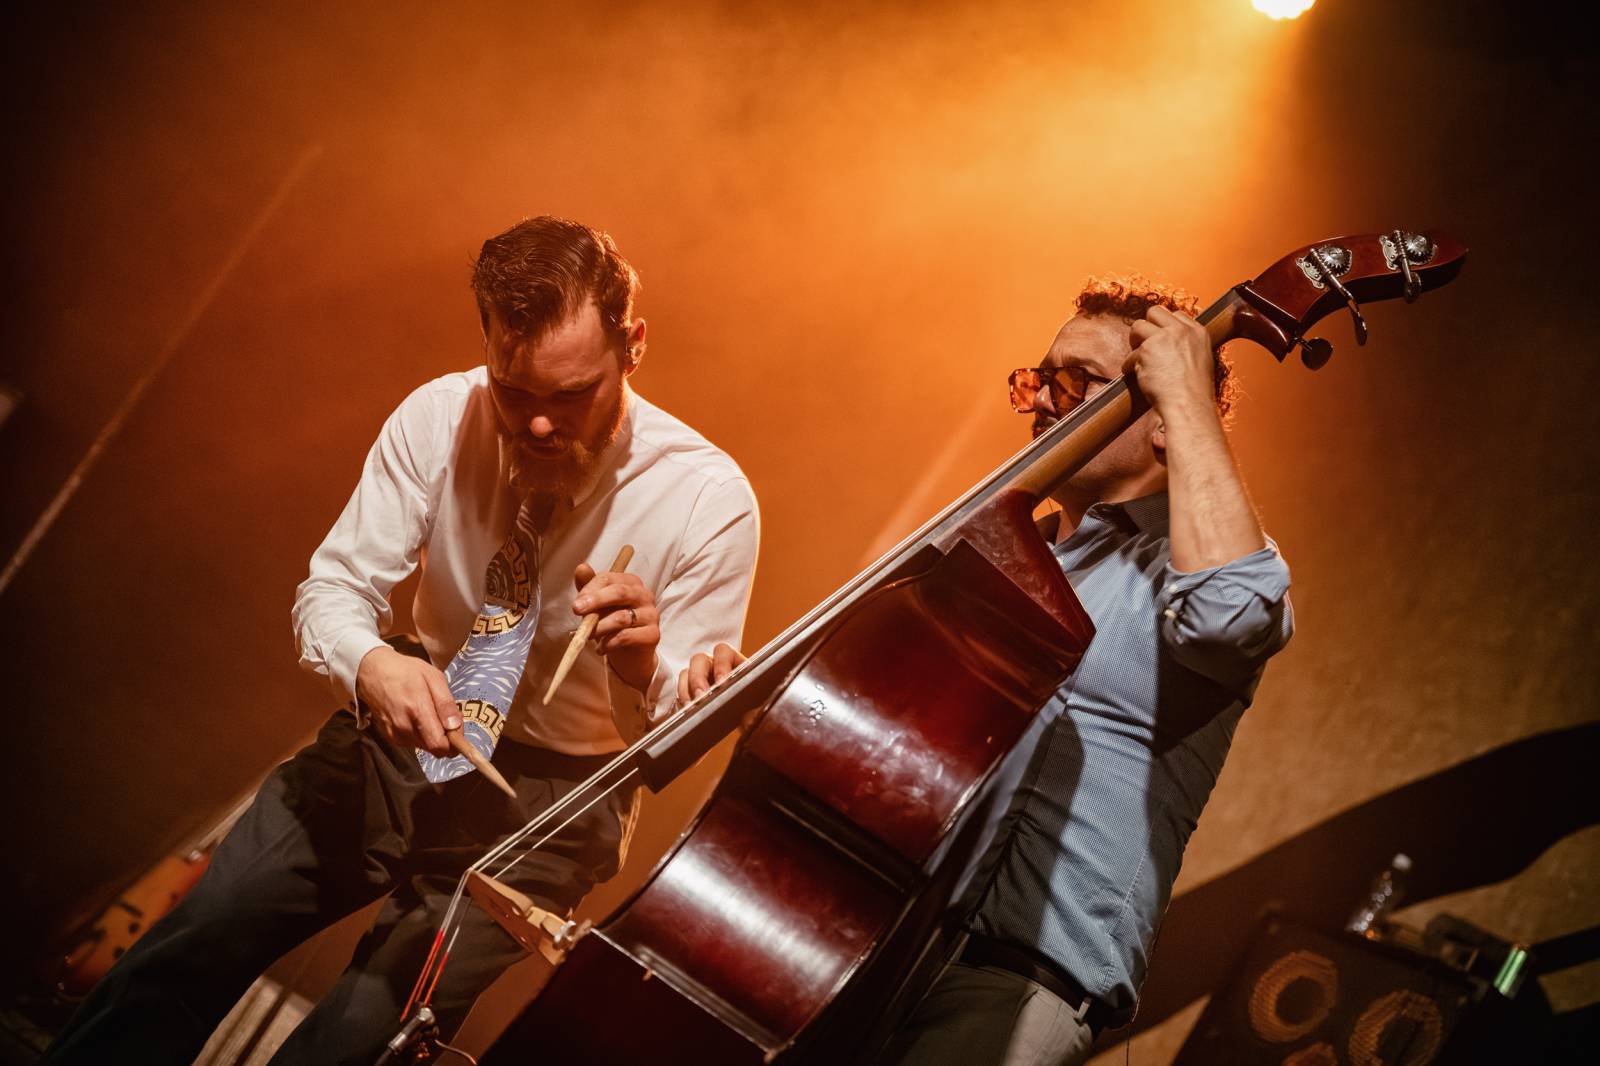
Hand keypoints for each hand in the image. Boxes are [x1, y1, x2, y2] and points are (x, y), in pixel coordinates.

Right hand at [355, 644, 458, 756]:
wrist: (372, 672)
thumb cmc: (404, 671)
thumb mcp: (433, 677)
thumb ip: (446, 703)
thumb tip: (455, 726)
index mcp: (417, 710)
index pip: (440, 745)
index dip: (455, 742)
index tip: (458, 729)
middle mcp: (404, 727)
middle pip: (435, 749)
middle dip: (446, 737)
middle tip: (445, 717)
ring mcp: (395, 734)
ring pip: (426, 746)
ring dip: (433, 734)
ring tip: (428, 712)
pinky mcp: (391, 737)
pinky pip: (414, 742)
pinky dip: (421, 733)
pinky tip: (417, 716)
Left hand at [573, 563, 659, 693]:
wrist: (630, 654)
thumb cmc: (612, 624)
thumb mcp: (598, 605)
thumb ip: (589, 587)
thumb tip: (581, 567)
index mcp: (631, 583)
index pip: (609, 579)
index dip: (590, 589)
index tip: (576, 604)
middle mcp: (645, 595)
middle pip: (619, 592)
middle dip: (595, 601)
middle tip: (577, 610)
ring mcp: (651, 615)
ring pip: (621, 617)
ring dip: (599, 627)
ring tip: (587, 636)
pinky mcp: (653, 635)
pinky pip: (626, 636)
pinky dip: (608, 643)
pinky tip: (600, 648)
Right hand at [677, 643, 762, 731]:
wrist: (747, 721)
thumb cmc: (756, 708)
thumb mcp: (760, 705)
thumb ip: (757, 708)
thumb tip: (750, 717)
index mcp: (735, 662)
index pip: (723, 651)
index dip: (721, 664)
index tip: (722, 683)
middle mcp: (715, 666)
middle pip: (699, 659)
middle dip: (698, 679)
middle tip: (701, 698)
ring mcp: (701, 678)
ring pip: (686, 674)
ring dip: (686, 690)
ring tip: (692, 708)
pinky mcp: (691, 692)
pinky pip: (680, 691)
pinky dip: (682, 701)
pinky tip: (687, 713)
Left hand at [1124, 305, 1216, 422]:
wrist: (1188, 404)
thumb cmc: (1195, 391)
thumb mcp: (1201, 360)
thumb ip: (1188, 346)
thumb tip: (1171, 346)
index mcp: (1197, 332)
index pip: (1176, 314)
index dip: (1165, 326)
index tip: (1160, 338)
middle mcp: (1181, 331)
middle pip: (1155, 312)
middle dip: (1146, 326)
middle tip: (1143, 343)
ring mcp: (1162, 339)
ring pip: (1137, 327)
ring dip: (1134, 342)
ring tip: (1137, 357)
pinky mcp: (1145, 351)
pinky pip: (1130, 355)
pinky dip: (1129, 366)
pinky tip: (1134, 375)